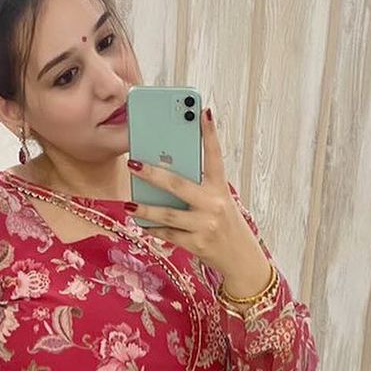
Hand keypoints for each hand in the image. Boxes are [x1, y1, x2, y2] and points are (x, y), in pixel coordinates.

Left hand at [127, 107, 269, 287]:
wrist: (242, 259)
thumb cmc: (226, 225)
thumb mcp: (220, 202)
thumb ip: (199, 188)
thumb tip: (165, 174)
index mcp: (221, 189)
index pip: (215, 156)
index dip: (210, 134)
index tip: (202, 111)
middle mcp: (214, 205)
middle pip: (178, 185)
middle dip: (152, 174)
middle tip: (132, 163)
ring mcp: (205, 225)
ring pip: (168, 214)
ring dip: (145, 208)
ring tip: (128, 203)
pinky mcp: (197, 244)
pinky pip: (169, 234)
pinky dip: (154, 228)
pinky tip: (142, 223)